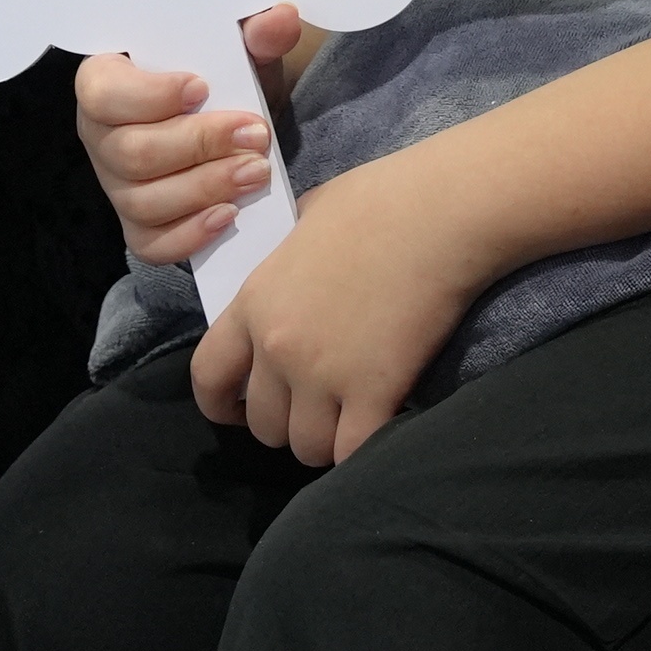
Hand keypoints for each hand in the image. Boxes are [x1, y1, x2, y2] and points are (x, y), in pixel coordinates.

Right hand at [74, 4, 303, 261]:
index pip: (101, 93)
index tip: (201, 87)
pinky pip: (152, 244)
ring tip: (256, 172)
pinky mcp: (139, 226)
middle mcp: (101, 138)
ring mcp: (116, 187)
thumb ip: (256, 31)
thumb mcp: (240, 50)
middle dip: (198, 145)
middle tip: (254, 135)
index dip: (146, 95)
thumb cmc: (224, 79)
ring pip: (143, 201)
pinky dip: (190, 235)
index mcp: (106, 82)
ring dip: (205, 188)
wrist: (238, 125)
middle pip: (131, 153)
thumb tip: (280, 18)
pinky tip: (229, 215)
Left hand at [190, 149, 497, 467]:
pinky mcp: (374, 392)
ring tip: (348, 419)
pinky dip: (362, 446)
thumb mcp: (308, 216)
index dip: (219, 403)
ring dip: (325, 439)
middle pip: (263, 424)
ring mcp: (325, 375)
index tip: (238, 409)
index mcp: (255, 302)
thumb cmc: (381, 198)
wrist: (441, 212)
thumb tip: (285, 258)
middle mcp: (279, 347)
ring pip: (306, 446)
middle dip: (286, 422)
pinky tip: (378, 422)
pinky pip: (352, 451)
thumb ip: (285, 252)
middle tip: (314, 407)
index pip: (208, 377)